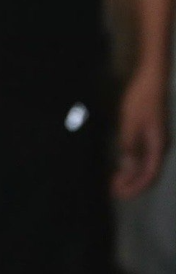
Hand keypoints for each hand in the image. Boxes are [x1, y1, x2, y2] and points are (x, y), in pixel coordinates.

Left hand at [110, 63, 169, 199]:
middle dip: (132, 185)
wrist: (152, 78)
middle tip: (113, 191)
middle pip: (149, 174)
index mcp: (158, 147)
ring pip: (146, 165)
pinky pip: (144, 155)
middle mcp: (160, 147)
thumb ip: (130, 148)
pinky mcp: (151, 132)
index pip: (149, 176)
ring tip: (115, 181)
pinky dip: (133, 164)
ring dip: (131, 175)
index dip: (134, 188)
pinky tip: (122, 164)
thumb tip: (129, 172)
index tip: (118, 195)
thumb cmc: (141, 100)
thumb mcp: (131, 124)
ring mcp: (157, 140)